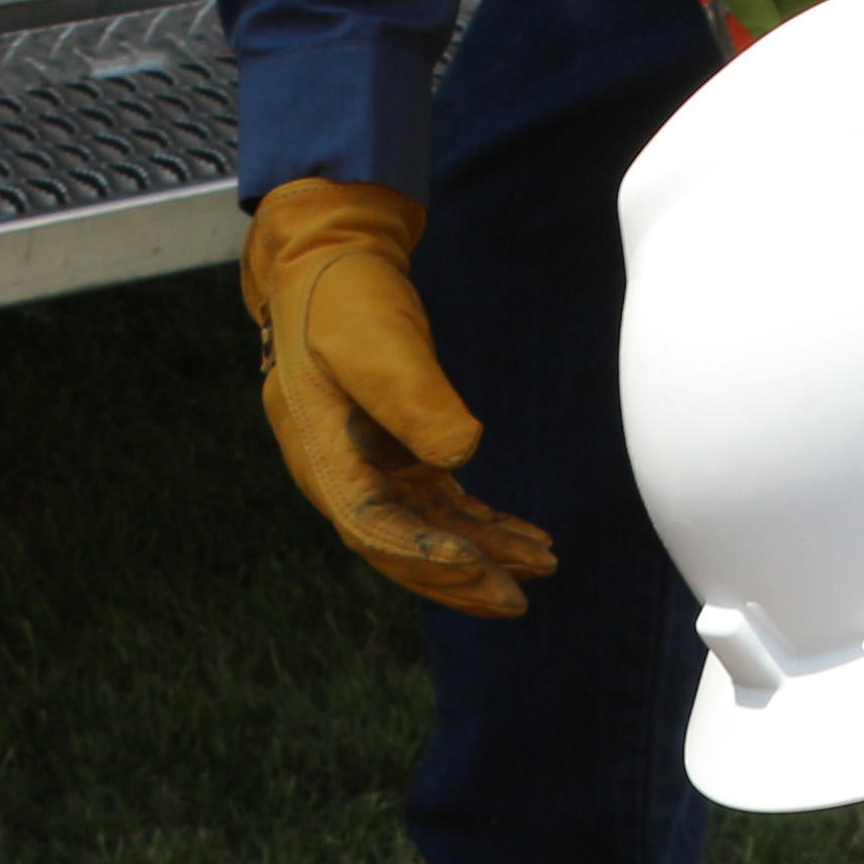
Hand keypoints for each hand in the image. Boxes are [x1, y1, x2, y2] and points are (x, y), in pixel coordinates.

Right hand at [243, 176, 558, 618]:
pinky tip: (523, 537)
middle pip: (400, 548)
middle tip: (518, 600)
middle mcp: (341, 475)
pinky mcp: (397, 456)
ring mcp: (370, 470)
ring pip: (427, 531)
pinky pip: (440, 506)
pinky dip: (480, 525)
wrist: (328, 264)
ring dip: (482, 554)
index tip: (475, 563)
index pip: (371, 526)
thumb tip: (462, 453)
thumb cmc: (343, 298)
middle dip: (458, 578)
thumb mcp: (375, 340)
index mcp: (322, 456)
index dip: (422, 554)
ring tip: (541, 565)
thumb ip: (413, 397)